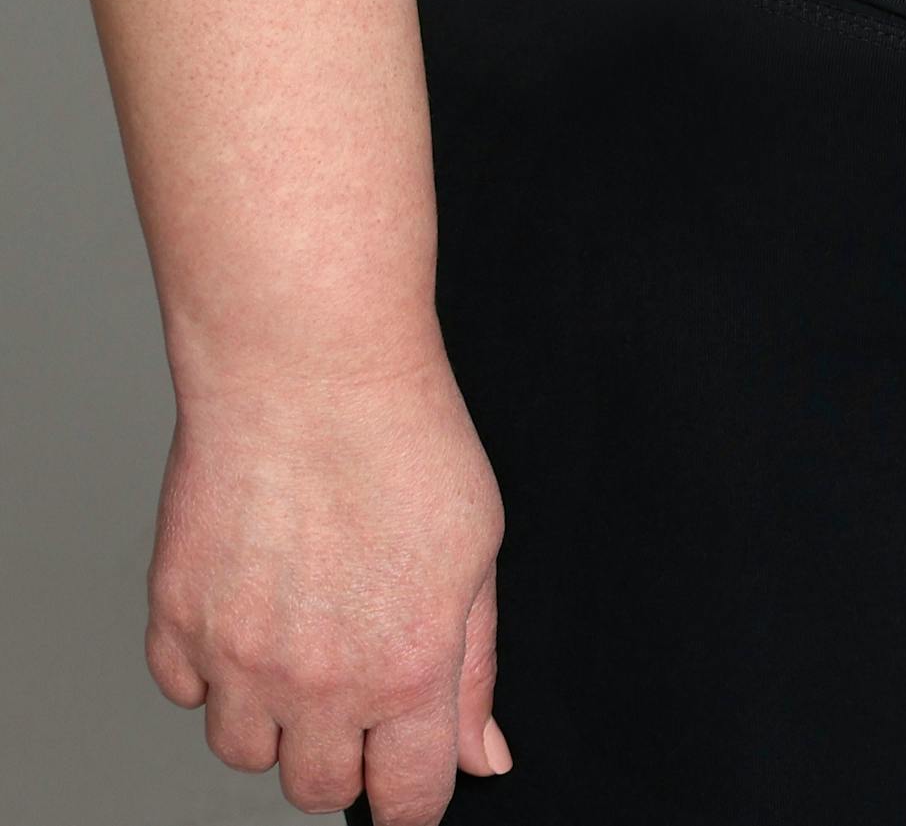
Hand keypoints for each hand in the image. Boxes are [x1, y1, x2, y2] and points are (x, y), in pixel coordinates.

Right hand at [146, 358, 509, 822]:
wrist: (308, 373)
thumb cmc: (405, 444)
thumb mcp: (478, 556)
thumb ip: (475, 668)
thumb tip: (480, 753)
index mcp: (406, 669)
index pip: (405, 799)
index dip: (413, 800)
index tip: (412, 785)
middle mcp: (316, 681)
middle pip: (316, 790)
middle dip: (345, 759)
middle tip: (362, 696)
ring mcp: (236, 656)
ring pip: (243, 751)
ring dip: (274, 720)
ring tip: (305, 644)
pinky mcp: (174, 619)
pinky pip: (184, 693)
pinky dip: (213, 672)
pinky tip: (253, 613)